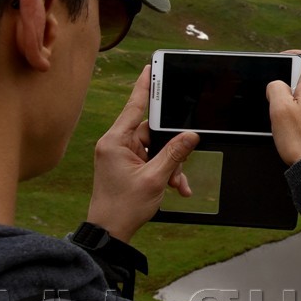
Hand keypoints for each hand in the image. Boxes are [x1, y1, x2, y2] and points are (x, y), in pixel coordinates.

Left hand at [87, 65, 198, 241]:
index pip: (133, 107)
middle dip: (171, 148)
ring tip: (176, 184)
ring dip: (171, 165)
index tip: (151, 68)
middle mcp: (116, 145)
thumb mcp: (155, 178)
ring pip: (156, 148)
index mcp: (114, 142)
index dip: (145, 87)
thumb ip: (174, 153)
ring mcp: (121, 155)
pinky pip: (152, 160)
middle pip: (152, 132)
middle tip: (180, 162)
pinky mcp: (127, 165)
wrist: (110, 232)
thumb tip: (191, 135)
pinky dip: (165, 172)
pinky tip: (175, 187)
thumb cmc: (123, 207)